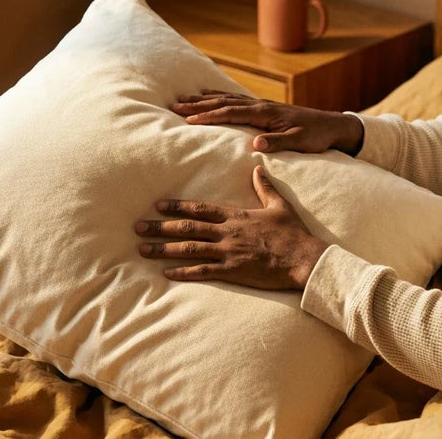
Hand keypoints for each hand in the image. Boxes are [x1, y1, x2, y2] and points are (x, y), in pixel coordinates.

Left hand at [136, 166, 328, 289]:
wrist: (304, 259)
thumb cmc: (293, 233)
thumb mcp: (280, 205)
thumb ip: (265, 187)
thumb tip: (257, 167)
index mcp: (236, 216)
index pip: (200, 209)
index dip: (177, 207)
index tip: (158, 205)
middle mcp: (228, 233)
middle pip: (187, 228)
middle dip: (160, 227)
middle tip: (137, 227)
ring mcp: (228, 253)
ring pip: (189, 250)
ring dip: (163, 249)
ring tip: (142, 249)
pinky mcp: (233, 272)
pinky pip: (203, 272)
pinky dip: (183, 272)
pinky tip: (166, 273)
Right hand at [171, 90, 363, 154]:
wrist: (332, 125)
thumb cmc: (316, 136)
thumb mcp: (300, 143)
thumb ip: (278, 143)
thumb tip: (255, 144)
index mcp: (265, 114)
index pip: (230, 113)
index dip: (208, 116)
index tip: (187, 119)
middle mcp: (260, 105)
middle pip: (223, 103)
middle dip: (197, 104)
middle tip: (173, 106)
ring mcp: (261, 104)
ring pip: (226, 99)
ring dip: (203, 99)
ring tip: (182, 99)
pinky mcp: (263, 107)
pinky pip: (235, 99)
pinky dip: (218, 96)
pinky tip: (208, 95)